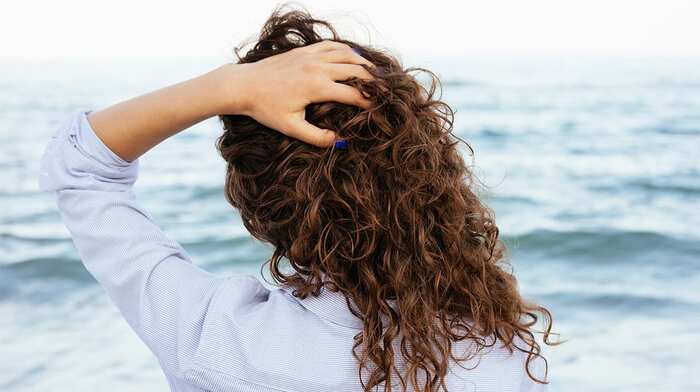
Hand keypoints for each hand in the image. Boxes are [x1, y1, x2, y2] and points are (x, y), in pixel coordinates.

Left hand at [217, 40, 373, 146]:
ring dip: (364, 63)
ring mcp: (311, 56)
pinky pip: (333, 46)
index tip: (380, 109)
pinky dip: (347, 51)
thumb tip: (340, 141)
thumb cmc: (265, 108)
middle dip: (373, 81)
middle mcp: (317, 67)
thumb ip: (317, 136)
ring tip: (375, 75)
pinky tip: (354, 58)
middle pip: (356, 70)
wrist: (243, 85)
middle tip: (385, 91)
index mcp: (316, 87)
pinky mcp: (304, 50)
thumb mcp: (291, 128)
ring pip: (347, 54)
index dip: (369, 102)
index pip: (353, 93)